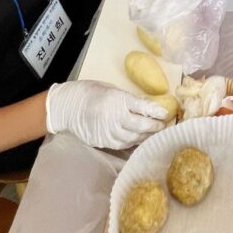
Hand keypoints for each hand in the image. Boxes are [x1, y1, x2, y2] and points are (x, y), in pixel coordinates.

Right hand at [46, 80, 166, 148]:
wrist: (67, 106)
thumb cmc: (91, 92)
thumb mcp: (112, 89)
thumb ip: (129, 100)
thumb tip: (148, 107)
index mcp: (117, 99)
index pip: (142, 107)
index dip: (156, 111)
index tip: (166, 114)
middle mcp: (113, 116)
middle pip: (140, 125)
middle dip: (154, 126)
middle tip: (163, 125)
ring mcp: (108, 131)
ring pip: (133, 137)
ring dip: (146, 136)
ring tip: (154, 133)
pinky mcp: (103, 141)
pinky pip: (123, 144)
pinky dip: (134, 142)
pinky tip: (140, 139)